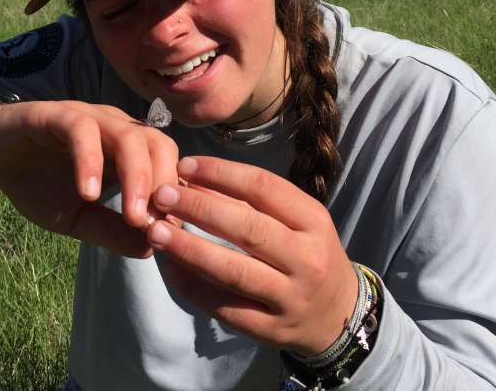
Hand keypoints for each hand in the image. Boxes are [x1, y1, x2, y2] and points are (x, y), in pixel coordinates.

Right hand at [0, 101, 179, 257]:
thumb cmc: (38, 183)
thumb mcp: (77, 218)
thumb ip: (111, 230)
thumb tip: (150, 250)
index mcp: (127, 152)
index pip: (169, 165)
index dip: (175, 199)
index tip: (171, 236)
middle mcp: (115, 128)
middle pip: (160, 145)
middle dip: (164, 187)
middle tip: (156, 227)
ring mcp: (89, 118)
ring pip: (129, 136)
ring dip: (137, 177)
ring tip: (132, 217)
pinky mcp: (56, 114)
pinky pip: (82, 130)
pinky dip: (90, 161)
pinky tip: (88, 193)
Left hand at [145, 156, 357, 355]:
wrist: (340, 315)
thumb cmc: (308, 254)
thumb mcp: (299, 221)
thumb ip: (253, 202)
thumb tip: (194, 179)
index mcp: (314, 221)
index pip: (264, 188)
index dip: (221, 174)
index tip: (185, 165)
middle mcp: (306, 259)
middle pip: (248, 229)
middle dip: (200, 208)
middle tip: (162, 194)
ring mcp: (290, 298)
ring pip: (233, 272)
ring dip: (189, 249)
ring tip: (156, 231)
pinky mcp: (271, 330)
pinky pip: (226, 308)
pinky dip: (194, 288)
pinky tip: (170, 268)